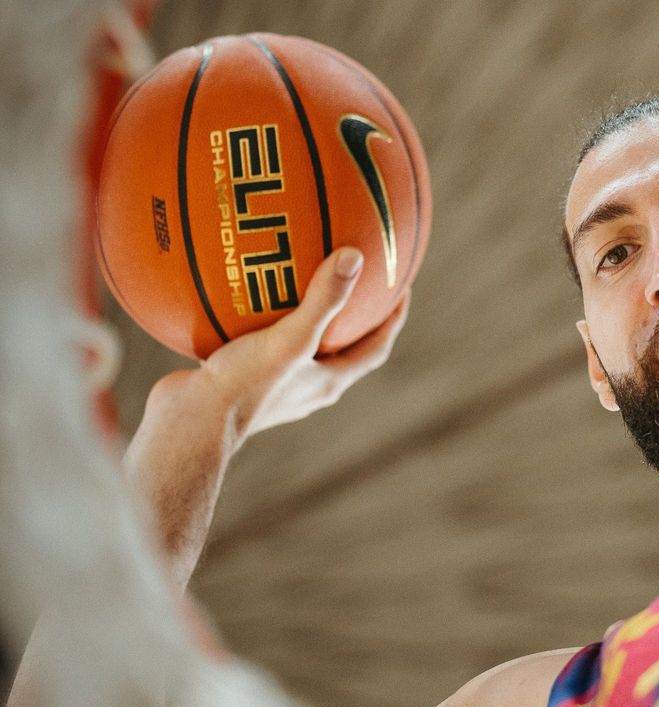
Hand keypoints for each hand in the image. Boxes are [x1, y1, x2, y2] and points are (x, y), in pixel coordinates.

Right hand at [187, 246, 407, 444]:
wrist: (185, 427)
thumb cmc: (244, 386)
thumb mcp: (289, 339)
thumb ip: (322, 300)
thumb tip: (355, 256)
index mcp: (328, 382)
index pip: (375, 348)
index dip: (392, 319)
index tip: (401, 288)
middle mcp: (305, 387)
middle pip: (342, 346)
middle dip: (351, 314)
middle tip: (354, 276)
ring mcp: (272, 386)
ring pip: (296, 344)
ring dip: (301, 314)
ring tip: (297, 275)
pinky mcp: (239, 380)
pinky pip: (254, 342)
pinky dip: (253, 316)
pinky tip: (237, 288)